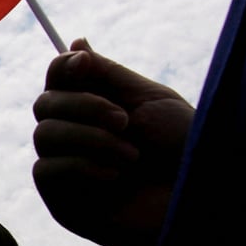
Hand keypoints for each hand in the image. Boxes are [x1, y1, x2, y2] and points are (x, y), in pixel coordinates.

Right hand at [32, 38, 194, 245]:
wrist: (202, 198)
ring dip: (89, 139)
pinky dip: (79, 166)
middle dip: (84, 106)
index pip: (56, 79)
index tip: (85, 63)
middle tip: (125, 121)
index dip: (62, 67)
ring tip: (131, 155)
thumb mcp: (147, 99)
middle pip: (44, 104)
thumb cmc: (185, 148)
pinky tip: (114, 176)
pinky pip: (45, 171)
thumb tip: (75, 42)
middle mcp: (76, 137)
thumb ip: (106, 73)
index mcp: (95, 109)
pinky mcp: (63, 203)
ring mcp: (66, 171)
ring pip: (43, 135)